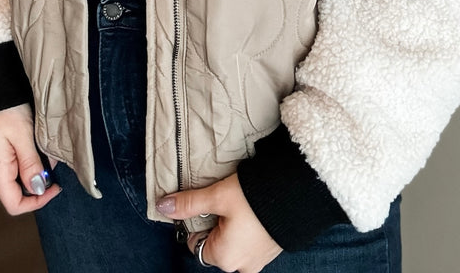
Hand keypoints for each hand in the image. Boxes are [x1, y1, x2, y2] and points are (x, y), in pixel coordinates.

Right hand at [0, 103, 60, 214]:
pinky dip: (28, 159)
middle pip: (17, 192)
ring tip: (44, 147)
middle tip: (52, 160)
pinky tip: (35, 143)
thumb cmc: (5, 109)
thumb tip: (39, 188)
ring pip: (17, 178)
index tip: (55, 187)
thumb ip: (31, 164)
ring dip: (35, 168)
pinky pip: (14, 166)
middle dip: (39, 180)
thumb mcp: (23, 135)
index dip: (38, 201)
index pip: (15, 205)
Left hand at [157, 173, 281, 272]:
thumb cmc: (255, 197)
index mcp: (223, 258)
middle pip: (214, 246)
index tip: (209, 205)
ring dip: (233, 227)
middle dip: (217, 225)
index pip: (195, 244)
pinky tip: (254, 211)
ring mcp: (258, 261)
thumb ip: (189, 203)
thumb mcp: (217, 196)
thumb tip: (162, 206)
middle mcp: (240, 267)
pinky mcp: (270, 252)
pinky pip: (250, 243)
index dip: (199, 222)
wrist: (296, 194)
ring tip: (242, 205)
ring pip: (233, 244)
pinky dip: (248, 229)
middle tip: (227, 203)